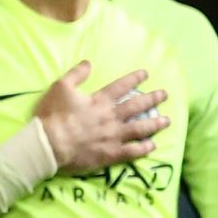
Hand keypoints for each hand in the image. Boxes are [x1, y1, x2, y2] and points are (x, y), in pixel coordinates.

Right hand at [34, 61, 169, 173]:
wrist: (50, 144)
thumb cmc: (53, 115)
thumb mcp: (61, 87)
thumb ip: (76, 74)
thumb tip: (88, 63)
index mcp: (100, 101)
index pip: (121, 87)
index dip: (134, 79)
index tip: (146, 74)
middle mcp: (111, 118)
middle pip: (136, 106)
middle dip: (152, 99)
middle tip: (164, 95)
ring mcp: (113, 137)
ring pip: (139, 129)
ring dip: (154, 124)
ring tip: (167, 121)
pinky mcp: (110, 154)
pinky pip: (132, 151)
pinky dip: (143, 149)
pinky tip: (153, 146)